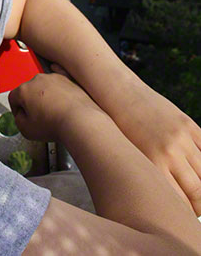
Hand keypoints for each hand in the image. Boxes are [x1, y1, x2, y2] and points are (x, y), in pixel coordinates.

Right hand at [8, 73, 100, 142]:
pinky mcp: (68, 79)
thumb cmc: (55, 125)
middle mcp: (37, 80)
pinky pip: (59, 76)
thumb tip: (22, 116)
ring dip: (44, 95)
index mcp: (24, 90)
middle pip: (28, 90)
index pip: (13, 97)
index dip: (16, 109)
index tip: (21, 116)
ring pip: (43, 85)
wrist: (79, 121)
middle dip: (31, 102)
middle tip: (37, 116)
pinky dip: (57, 82)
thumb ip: (18, 120)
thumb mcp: (26, 130)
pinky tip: (56, 84)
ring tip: (51, 111)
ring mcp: (53, 78)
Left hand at [115, 84, 200, 215]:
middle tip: (197, 210)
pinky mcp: (189, 125)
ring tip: (199, 193)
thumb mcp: (131, 157)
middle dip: (200, 206)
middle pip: (198, 192)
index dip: (186, 214)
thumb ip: (150, 178)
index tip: (186, 218)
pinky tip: (199, 171)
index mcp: (152, 166)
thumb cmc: (120, 130)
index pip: (180, 202)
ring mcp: (182, 138)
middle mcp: (170, 154)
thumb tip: (169, 199)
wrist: (121, 95)